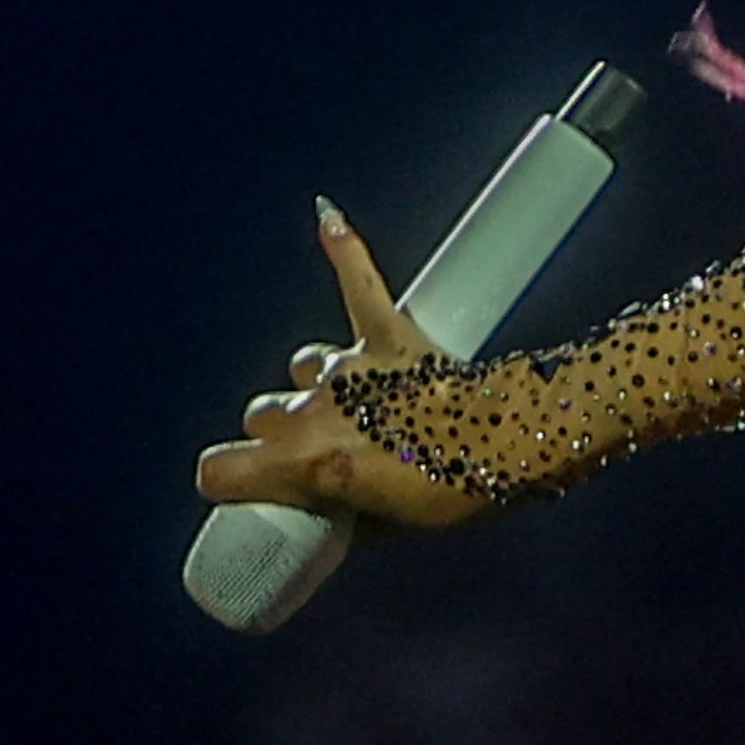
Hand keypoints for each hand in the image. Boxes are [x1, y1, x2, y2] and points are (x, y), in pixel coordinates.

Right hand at [193, 199, 487, 530]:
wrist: (524, 441)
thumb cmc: (463, 489)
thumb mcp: (391, 528)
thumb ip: (344, 519)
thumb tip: (327, 521)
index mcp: (307, 462)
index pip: (221, 469)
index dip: (231, 483)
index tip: (250, 490)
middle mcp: (317, 409)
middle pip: (261, 414)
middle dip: (284, 435)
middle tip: (327, 454)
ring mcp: (353, 368)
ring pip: (303, 366)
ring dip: (321, 385)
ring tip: (364, 403)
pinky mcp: (393, 334)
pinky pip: (360, 279)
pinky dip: (344, 249)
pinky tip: (326, 215)